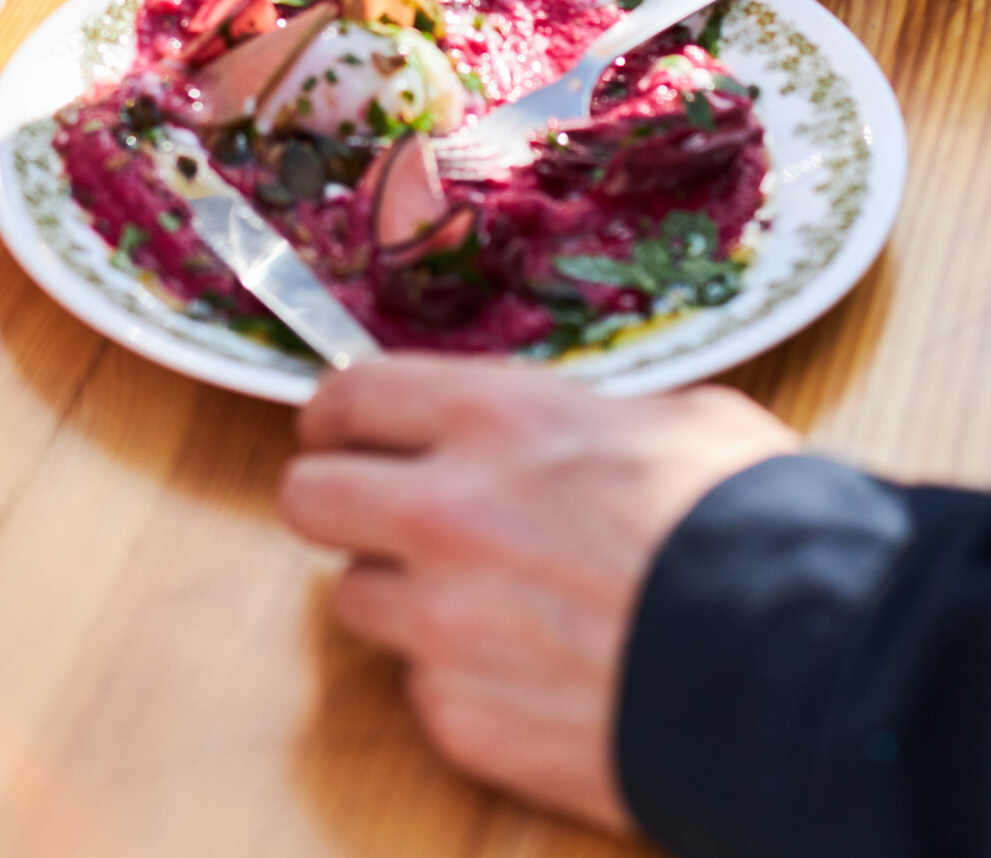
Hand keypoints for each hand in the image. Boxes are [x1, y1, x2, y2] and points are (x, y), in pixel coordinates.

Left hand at [278, 358, 797, 830]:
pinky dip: (459, 682)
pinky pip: (421, 691)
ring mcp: (445, 625)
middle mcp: (443, 513)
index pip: (349, 396)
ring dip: (400, 596)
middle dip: (338, 499)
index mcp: (492, 421)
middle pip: (308, 496)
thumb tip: (566, 426)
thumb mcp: (677, 419)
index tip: (341, 429)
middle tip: (379, 513)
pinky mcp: (464, 721)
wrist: (808, 675)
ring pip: (354, 599)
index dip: (338, 414)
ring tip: (475, 602)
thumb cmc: (758, 532)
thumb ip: (583, 420)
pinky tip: (528, 675)